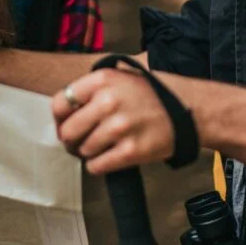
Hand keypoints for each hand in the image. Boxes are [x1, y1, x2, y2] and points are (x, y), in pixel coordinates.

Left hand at [52, 69, 173, 174]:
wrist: (186, 110)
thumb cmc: (147, 95)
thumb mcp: (118, 77)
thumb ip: (90, 89)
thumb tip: (62, 113)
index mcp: (102, 80)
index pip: (60, 103)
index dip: (59, 118)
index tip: (65, 123)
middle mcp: (108, 101)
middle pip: (67, 131)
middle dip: (71, 139)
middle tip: (81, 140)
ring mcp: (119, 128)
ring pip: (82, 150)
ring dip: (89, 152)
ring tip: (103, 145)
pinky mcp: (130, 151)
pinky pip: (96, 166)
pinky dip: (98, 165)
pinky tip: (109, 156)